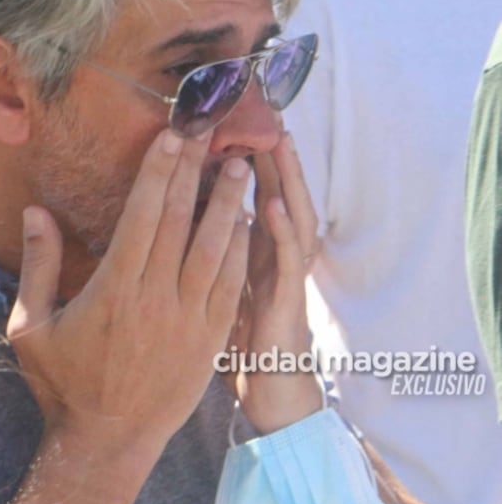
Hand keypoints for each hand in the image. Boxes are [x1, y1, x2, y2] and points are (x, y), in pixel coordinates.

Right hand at [7, 128, 250, 463]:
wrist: (108, 442)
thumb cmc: (64, 384)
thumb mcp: (31, 327)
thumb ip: (38, 266)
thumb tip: (35, 212)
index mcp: (115, 289)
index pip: (142, 215)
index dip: (158, 172)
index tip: (170, 137)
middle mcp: (157, 297)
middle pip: (181, 220)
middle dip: (195, 171)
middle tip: (210, 133)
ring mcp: (189, 319)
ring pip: (215, 248)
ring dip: (229, 204)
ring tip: (240, 167)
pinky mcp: (211, 340)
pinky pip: (231, 286)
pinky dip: (242, 250)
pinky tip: (248, 223)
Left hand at [234, 131, 322, 432]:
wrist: (267, 392)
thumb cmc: (240, 340)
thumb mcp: (230, 289)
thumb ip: (224, 252)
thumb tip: (211, 214)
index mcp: (254, 251)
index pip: (254, 194)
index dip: (248, 159)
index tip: (233, 121)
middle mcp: (274, 257)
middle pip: (277, 195)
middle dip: (271, 155)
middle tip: (264, 111)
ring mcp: (285, 277)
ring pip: (292, 218)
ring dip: (287, 181)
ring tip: (277, 142)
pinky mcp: (287, 303)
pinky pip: (287, 263)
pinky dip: (284, 233)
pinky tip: (275, 205)